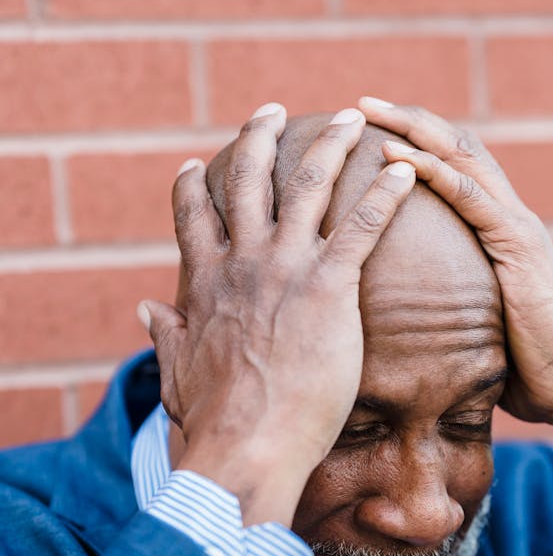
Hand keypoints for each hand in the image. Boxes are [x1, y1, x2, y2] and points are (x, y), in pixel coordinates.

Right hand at [139, 103, 415, 524]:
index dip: (195, 185)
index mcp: (206, 282)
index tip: (200, 163)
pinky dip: (385, 193)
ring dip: (333, 144)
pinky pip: (363, 225)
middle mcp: (243, 262)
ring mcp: (286, 269)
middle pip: (251, 179)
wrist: (249, 443)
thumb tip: (145, 308)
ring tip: (353, 117)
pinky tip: (405, 169)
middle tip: (275, 112)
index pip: (194, 215)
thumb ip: (164, 334)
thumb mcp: (176, 372)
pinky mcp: (329, 287)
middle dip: (262, 136)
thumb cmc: (214, 419)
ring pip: (309, 184)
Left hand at [359, 98, 552, 426]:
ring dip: (415, 130)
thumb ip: (452, 306)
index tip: (370, 128)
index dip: (417, 143)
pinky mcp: (519, 248)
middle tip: (362, 101)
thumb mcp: (479, 325)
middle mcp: (511, 218)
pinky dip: (433, 172)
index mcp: (500, 232)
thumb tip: (408, 322)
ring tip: (371, 113)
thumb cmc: (528, 368)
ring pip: (463, 158)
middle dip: (410, 120)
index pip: (457, 169)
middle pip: (457, 148)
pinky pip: (471, 197)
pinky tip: (397, 158)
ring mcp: (517, 228)